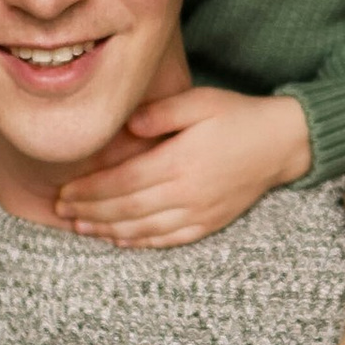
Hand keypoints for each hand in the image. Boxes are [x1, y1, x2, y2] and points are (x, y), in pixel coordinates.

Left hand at [53, 87, 312, 247]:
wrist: (282, 143)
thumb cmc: (238, 116)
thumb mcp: (200, 102)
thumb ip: (161, 113)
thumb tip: (126, 126)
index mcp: (179, 162)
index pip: (121, 182)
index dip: (88, 190)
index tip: (62, 192)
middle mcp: (186, 193)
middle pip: (126, 209)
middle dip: (90, 212)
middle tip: (62, 212)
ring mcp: (199, 212)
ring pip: (143, 228)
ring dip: (108, 230)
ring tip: (82, 229)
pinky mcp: (210, 223)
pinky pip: (169, 239)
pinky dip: (141, 242)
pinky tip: (121, 240)